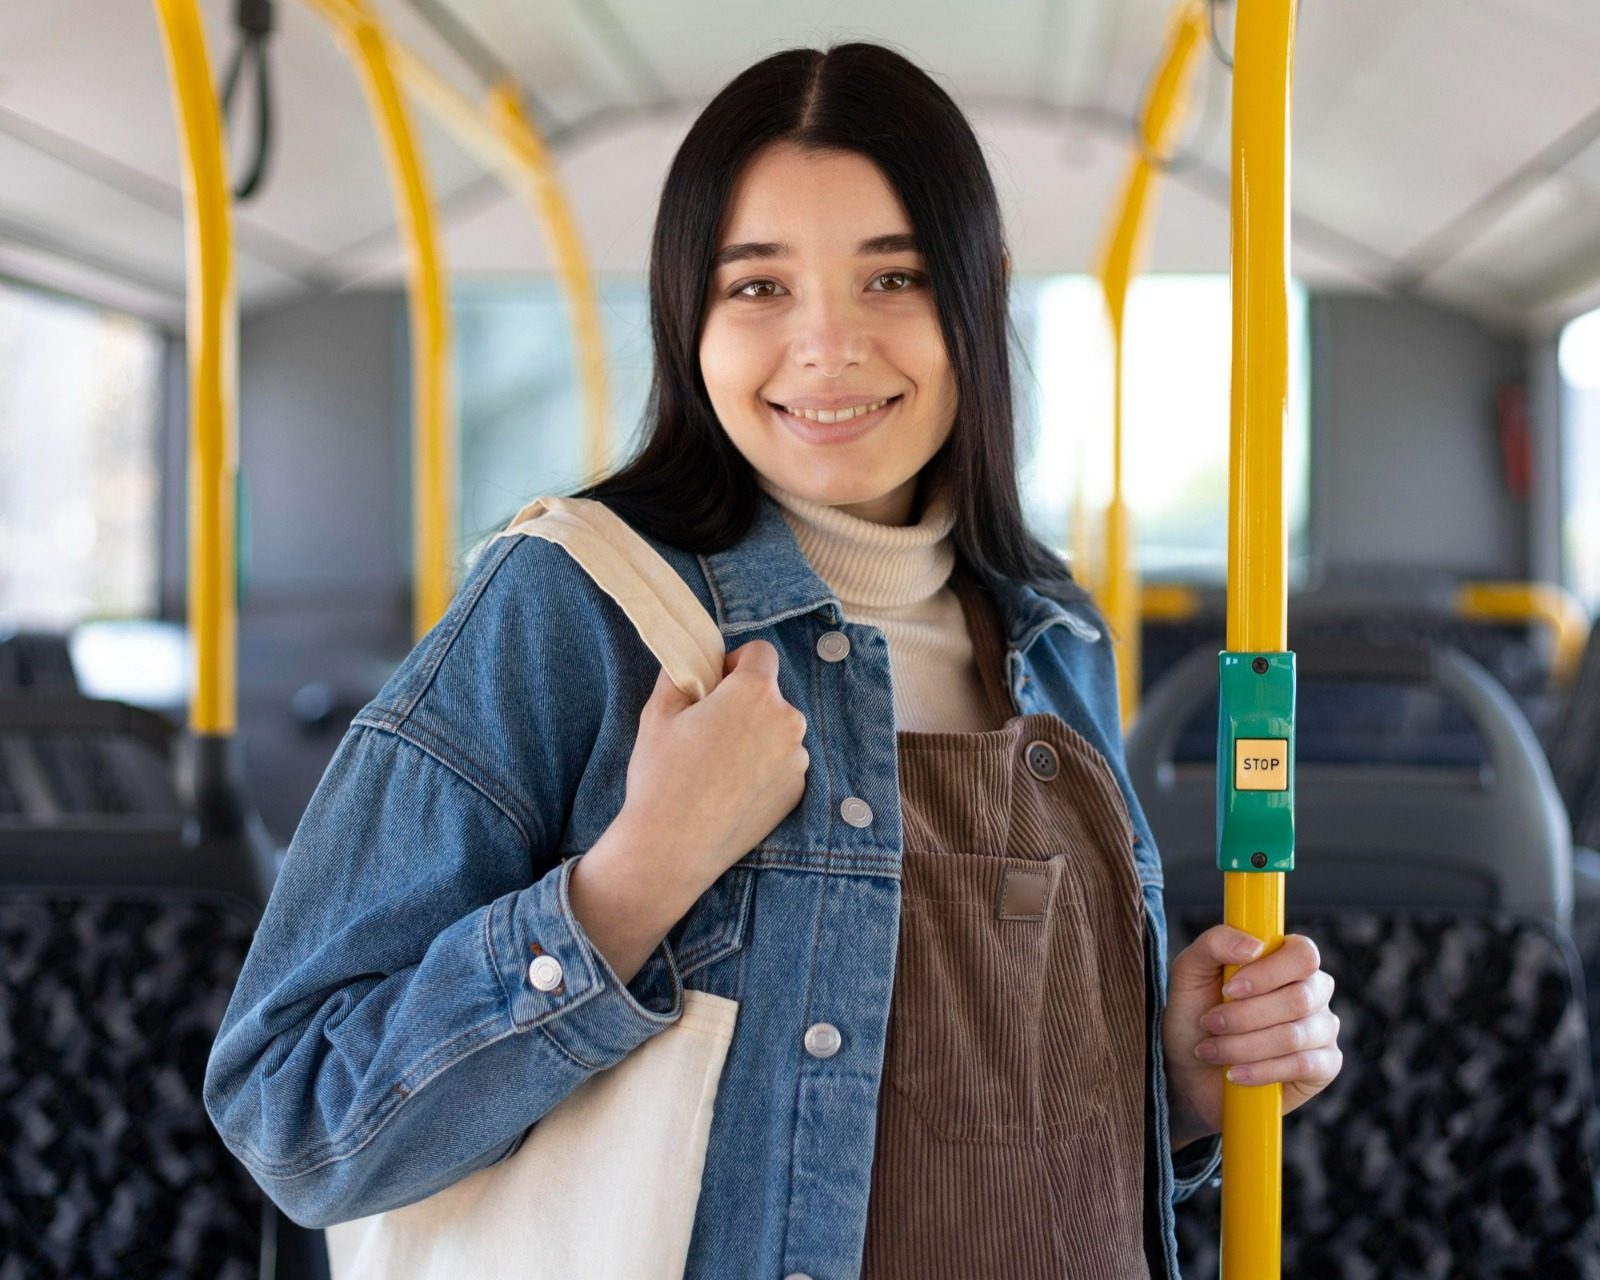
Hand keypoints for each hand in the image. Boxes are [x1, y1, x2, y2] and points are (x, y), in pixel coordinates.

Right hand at [617, 639, 809, 900]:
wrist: (674, 846)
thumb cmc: (662, 775)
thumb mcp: (659, 712)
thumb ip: (681, 674)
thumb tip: (694, 664)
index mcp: (756, 692)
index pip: (760, 652)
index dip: (733, 663)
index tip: (713, 686)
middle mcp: (788, 720)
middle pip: (769, 694)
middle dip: (743, 703)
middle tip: (707, 731)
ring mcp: (798, 759)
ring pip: (776, 730)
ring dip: (755, 736)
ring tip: (716, 767)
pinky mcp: (798, 791)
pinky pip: (781, 763)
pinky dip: (762, 768)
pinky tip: (730, 789)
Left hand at [1162, 927, 1341, 1150]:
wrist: (1191, 1069)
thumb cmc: (1195, 1013)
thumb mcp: (1191, 971)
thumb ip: (1215, 943)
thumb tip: (1254, 945)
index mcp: (1287, 960)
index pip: (1303, 954)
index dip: (1267, 973)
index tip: (1229, 989)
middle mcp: (1313, 990)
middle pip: (1299, 998)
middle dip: (1244, 1016)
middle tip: (1210, 1024)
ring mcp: (1323, 1028)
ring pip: (1294, 1035)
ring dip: (1243, 1045)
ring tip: (1212, 1050)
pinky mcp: (1325, 1066)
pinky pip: (1303, 1065)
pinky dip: (1261, 1070)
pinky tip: (1234, 1072)